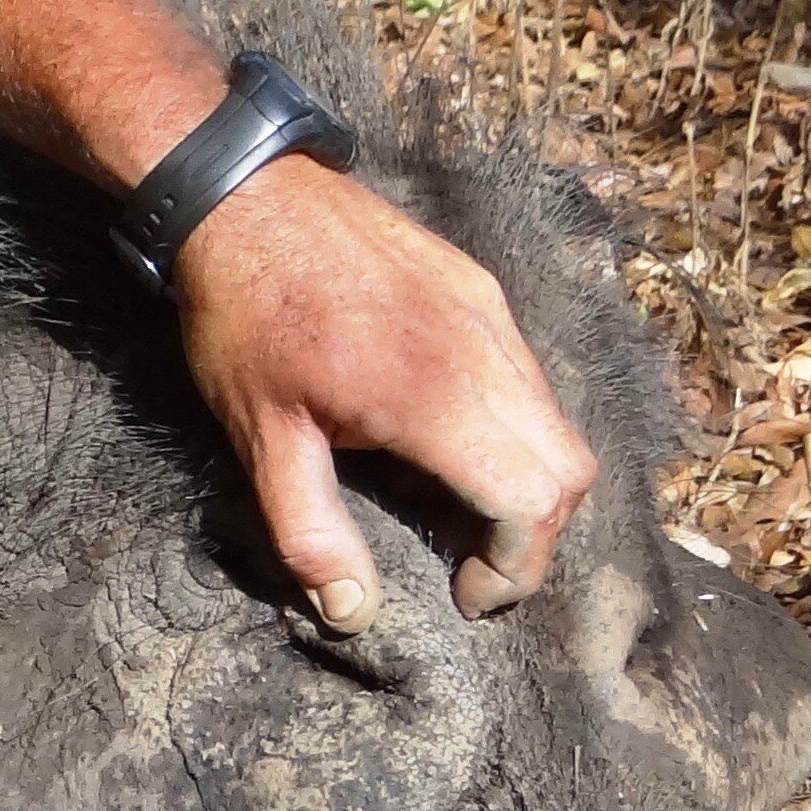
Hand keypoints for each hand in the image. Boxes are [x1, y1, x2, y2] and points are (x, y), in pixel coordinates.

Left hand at [175, 153, 598, 627]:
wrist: (243, 195)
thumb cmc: (242, 315)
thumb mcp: (260, 437)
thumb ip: (310, 533)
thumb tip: (351, 615)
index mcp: (433, 394)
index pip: (533, 500)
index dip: (517, 567)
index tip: (468, 594)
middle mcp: (483, 350)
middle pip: (568, 469)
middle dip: (533, 534)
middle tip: (470, 562)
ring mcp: (489, 313)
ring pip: (556, 421)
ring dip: (526, 481)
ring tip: (454, 508)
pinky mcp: (480, 288)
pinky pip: (529, 376)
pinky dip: (513, 428)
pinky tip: (447, 439)